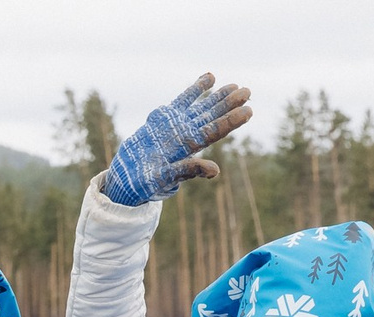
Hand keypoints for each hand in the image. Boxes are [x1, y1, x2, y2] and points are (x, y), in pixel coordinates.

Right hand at [105, 74, 252, 205]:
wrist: (125, 177)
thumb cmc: (144, 183)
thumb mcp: (164, 178)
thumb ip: (187, 170)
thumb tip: (214, 171)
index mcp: (189, 148)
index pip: (215, 132)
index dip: (231, 121)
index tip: (248, 110)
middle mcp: (187, 134)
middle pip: (212, 117)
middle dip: (229, 105)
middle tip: (248, 91)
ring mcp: (176, 125)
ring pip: (202, 108)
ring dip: (218, 97)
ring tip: (235, 86)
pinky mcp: (164, 118)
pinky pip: (183, 100)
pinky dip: (196, 89)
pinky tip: (210, 77)